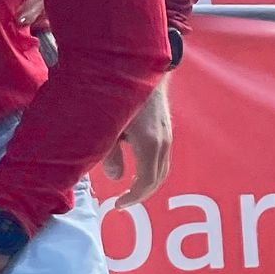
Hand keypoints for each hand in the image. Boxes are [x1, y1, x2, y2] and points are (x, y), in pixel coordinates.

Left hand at [101, 78, 170, 207]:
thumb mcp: (108, 127)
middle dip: (140, 194)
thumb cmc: (119, 96)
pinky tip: (138, 169)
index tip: (118, 205)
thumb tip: (116, 179)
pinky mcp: (166, 129)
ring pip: (162, 169)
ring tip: (130, 190)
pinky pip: (162, 158)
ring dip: (148, 183)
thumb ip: (110, 154)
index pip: (146, 182)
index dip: (133, 198)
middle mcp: (162, 142)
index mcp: (148, 144)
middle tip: (123, 202)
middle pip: (157, 179)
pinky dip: (152, 170)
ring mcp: (167, 135)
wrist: (140, 68)